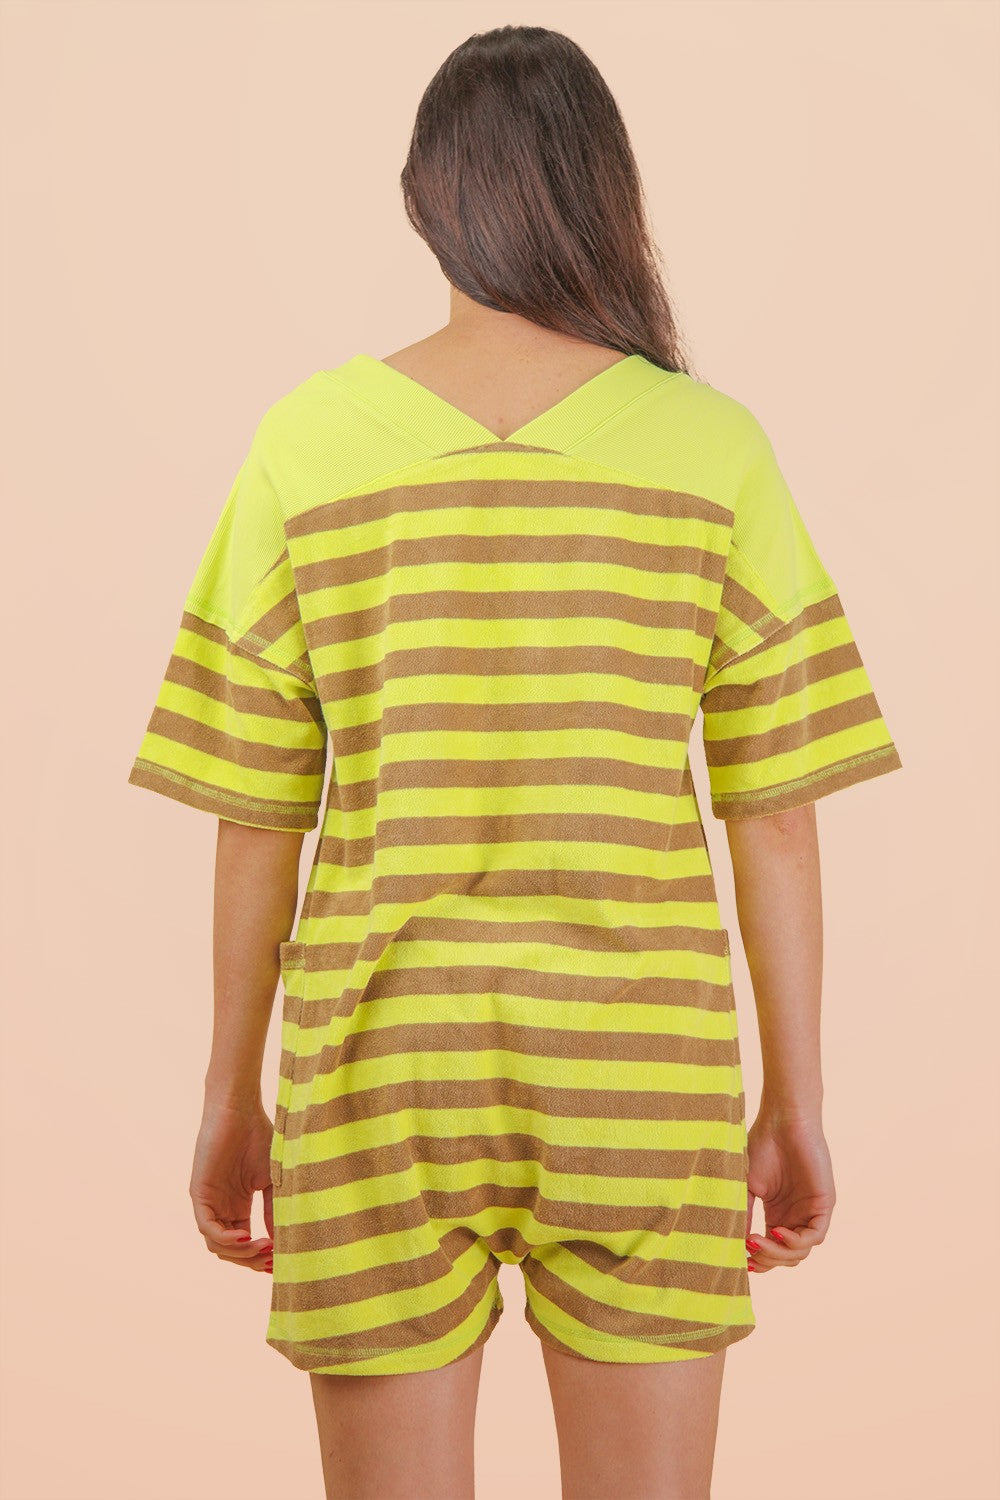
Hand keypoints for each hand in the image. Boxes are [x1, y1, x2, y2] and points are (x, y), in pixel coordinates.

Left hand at [190, 1096, 274, 1271]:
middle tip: (272, 1261)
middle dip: (251, 1261)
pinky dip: (225, 1238)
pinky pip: (207, 1227)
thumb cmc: (259, 1137)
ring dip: (241, 1253)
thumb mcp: (272, 1181)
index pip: (244, 1244)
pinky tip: (246, 1238)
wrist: (241, 1110)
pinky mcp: (199, 1194)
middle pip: (230, 1251)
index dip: (260, 1258)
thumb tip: (281, 1242)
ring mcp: (209, 1202)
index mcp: (237, 1207)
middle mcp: (221, 1208)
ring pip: (217, 1245)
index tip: (281, 1263)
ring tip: (263, 1248)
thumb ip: (273, 1211)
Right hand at [743, 1109, 834, 1272]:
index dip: (759, 1260)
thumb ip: (743, 1215)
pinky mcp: (824, 1204)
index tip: (740, 1260)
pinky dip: (795, 1242)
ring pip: (800, 1252)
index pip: (773, 1250)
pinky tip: (776, 1232)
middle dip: (767, 1260)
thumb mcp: (747, 1187)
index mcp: (779, 1213)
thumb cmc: (762, 1146)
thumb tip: (734, 1246)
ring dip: (778, 1254)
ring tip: (758, 1241)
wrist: (781, 1121)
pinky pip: (814, 1236)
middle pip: (787, 1257)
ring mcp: (811, 1211)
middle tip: (749, 1253)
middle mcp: (796, 1216)